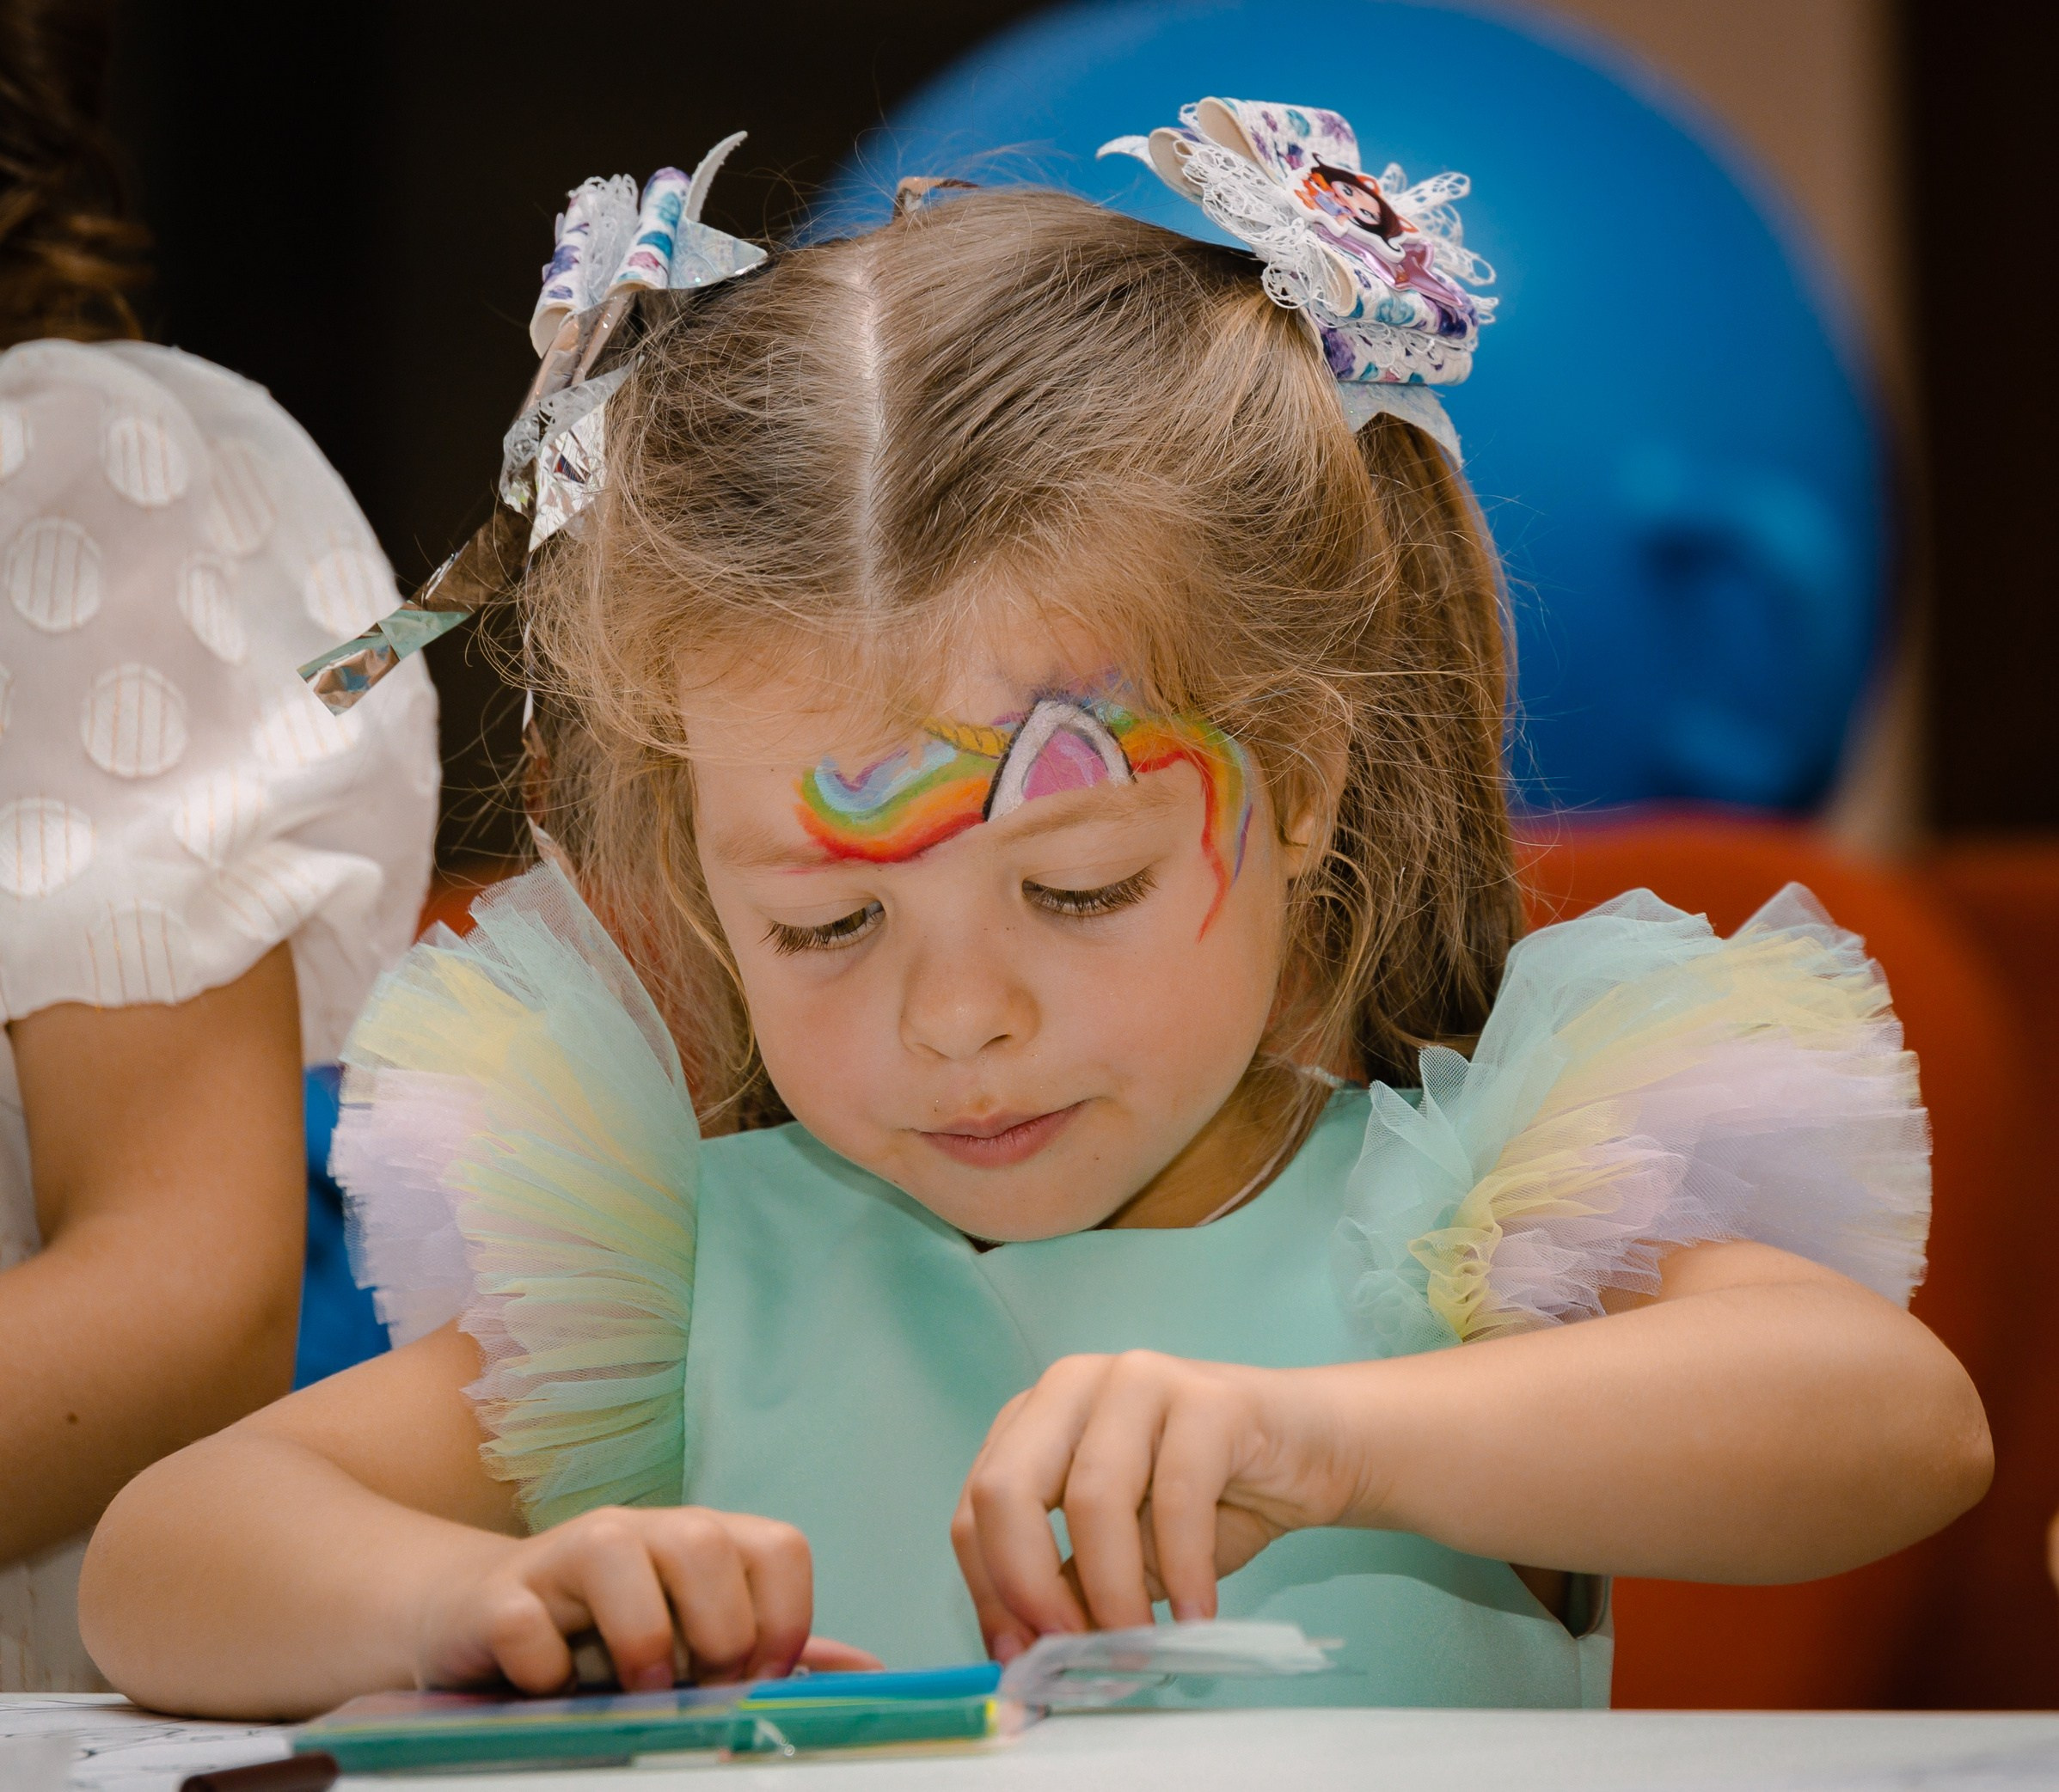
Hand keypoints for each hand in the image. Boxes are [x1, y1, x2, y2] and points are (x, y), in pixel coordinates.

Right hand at [412, 1504, 879, 1692]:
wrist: (479, 1621)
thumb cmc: (604, 1638)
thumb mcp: (695, 1644)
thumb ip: (773, 1652)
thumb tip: (869, 1670)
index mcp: (702, 1542)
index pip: (781, 1547)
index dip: (784, 1621)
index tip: (758, 1681)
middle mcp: (641, 1531)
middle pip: (707, 1542)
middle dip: (716, 1636)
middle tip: (694, 1689)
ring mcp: (565, 1553)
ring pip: (622, 1554)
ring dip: (639, 1642)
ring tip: (632, 1690)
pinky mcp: (498, 1596)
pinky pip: (529, 1625)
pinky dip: (545, 1671)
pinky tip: (549, 1688)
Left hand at [950, 1352, 1363, 1660]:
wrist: (1308, 1450)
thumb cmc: (1206, 1501)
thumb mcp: (1120, 1553)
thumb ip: (1068, 1586)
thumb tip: (1024, 1656)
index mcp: (1036, 1418)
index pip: (975, 1505)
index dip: (988, 1589)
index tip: (1018, 1658)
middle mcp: (1074, 1385)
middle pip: (1008, 1487)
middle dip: (1026, 1584)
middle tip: (1064, 1652)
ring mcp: (1138, 1380)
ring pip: (1092, 1497)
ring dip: (1111, 1592)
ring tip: (1137, 1650)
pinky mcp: (1208, 1398)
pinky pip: (1178, 1495)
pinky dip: (1182, 1571)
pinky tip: (1195, 1615)